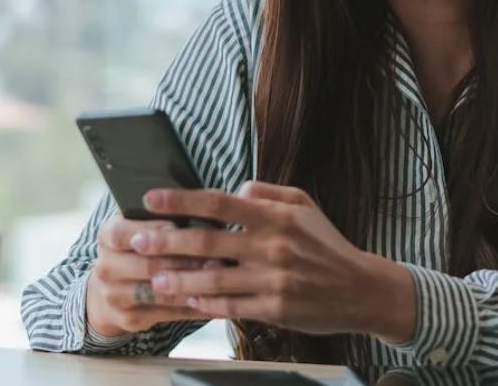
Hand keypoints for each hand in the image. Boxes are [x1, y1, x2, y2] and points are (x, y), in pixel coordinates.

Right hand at [85, 216, 215, 337]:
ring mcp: (114, 296)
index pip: (124, 233)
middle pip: (147, 265)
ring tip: (221, 278)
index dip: (153, 231)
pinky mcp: (130, 319)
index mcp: (108, 236)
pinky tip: (217, 300)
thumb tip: (198, 211)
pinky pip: (168, 314)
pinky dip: (194, 307)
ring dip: (193, 286)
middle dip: (185, 261)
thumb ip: (162, 217)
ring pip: (160, 293)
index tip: (180, 228)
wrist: (113, 286)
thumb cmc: (139, 246)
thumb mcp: (141, 224)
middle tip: (217, 256)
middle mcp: (106, 267)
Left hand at [137, 181, 416, 340]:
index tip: (150, 198)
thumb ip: (265, 192)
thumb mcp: (303, 204)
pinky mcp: (275, 308)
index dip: (181, 200)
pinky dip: (206, 303)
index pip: (218, 202)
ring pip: (213, 278)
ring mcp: (272, 279)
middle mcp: (271, 246)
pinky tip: (187, 299)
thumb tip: (233, 189)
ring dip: (178, 278)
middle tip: (137, 242)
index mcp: (275, 216)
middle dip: (166, 241)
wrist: (361, 289)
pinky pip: (231, 306)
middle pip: (207, 240)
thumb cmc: (326, 244)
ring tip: (154, 279)